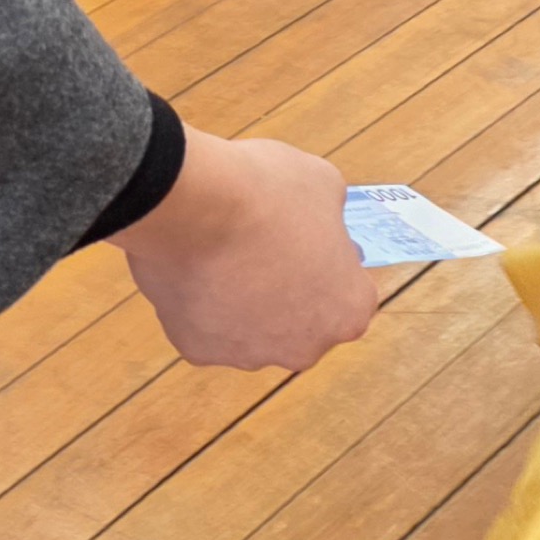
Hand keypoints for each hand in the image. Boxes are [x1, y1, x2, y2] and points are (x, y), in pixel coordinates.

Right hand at [117, 129, 378, 370]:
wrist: (192, 206)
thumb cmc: (269, 193)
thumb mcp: (323, 184)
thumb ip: (330, 214)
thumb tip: (321, 217)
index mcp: (349, 312)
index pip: (347, 295)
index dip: (325, 265)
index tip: (303, 242)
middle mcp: (306, 348)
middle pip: (300, 324)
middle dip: (285, 294)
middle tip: (260, 250)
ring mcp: (250, 356)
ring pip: (249, 332)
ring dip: (240, 304)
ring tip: (218, 256)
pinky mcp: (199, 351)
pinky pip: (203, 329)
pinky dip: (197, 307)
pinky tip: (191, 270)